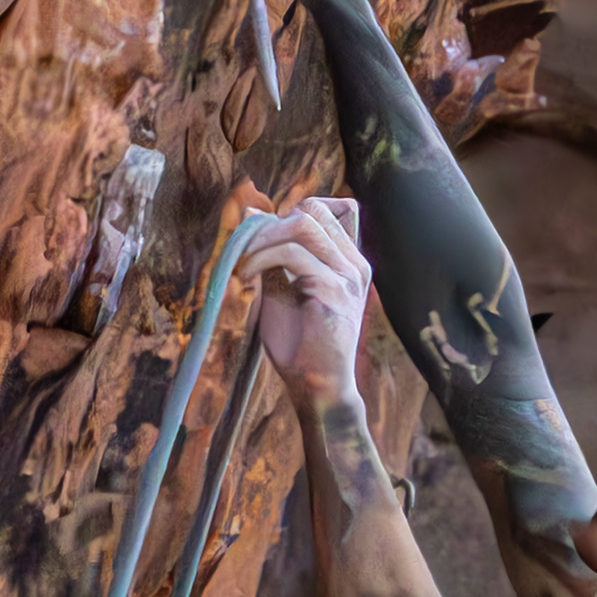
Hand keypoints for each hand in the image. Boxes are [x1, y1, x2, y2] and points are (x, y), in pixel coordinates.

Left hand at [252, 192, 371, 403]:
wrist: (317, 388)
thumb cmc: (299, 345)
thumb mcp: (282, 289)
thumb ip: (273, 252)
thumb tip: (252, 212)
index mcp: (349, 262)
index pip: (335, 208)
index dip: (294, 212)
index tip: (265, 241)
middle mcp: (355, 264)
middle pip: (315, 209)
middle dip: (271, 223)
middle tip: (244, 251)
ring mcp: (348, 276)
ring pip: (303, 224)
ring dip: (262, 238)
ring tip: (241, 264)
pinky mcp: (333, 290)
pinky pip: (293, 254)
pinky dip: (261, 258)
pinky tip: (245, 277)